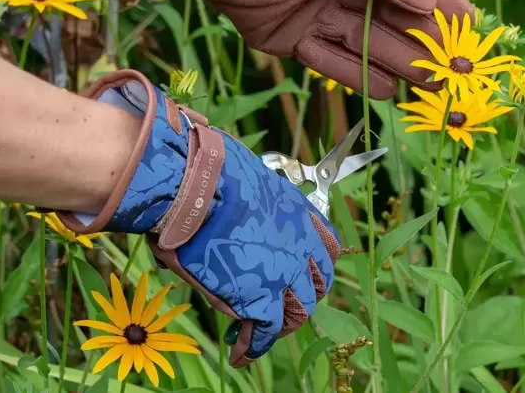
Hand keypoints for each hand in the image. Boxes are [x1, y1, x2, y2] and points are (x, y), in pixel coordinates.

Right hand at [57, 70, 339, 366]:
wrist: (195, 185)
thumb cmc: (211, 173)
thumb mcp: (247, 182)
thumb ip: (256, 204)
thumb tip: (241, 210)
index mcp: (298, 213)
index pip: (328, 246)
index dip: (318, 263)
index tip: (306, 270)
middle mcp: (300, 244)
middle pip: (319, 283)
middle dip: (304, 295)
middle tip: (284, 304)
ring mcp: (284, 272)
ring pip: (298, 311)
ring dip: (282, 323)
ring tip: (261, 330)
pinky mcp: (260, 297)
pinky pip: (264, 332)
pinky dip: (252, 346)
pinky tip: (240, 352)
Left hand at [98, 0, 472, 98]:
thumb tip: (421, 0)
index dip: (439, 5)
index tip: (470, 25)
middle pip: (389, 22)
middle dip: (422, 44)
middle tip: (454, 70)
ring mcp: (316, 16)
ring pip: (363, 45)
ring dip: (395, 66)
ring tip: (427, 87)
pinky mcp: (291, 39)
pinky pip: (328, 61)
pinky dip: (353, 75)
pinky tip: (384, 91)